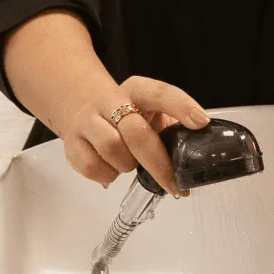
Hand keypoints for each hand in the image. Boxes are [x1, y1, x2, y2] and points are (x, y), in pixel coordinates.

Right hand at [59, 76, 209, 197]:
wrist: (86, 110)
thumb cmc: (130, 116)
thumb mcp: (153, 112)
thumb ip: (172, 126)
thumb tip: (196, 152)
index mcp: (138, 90)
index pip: (161, 93)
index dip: (182, 107)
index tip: (201, 123)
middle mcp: (111, 101)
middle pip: (136, 132)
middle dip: (158, 163)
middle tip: (174, 184)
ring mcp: (88, 120)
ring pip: (112, 149)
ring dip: (127, 165)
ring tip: (131, 164)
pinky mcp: (72, 143)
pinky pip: (92, 167)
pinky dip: (107, 175)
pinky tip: (112, 170)